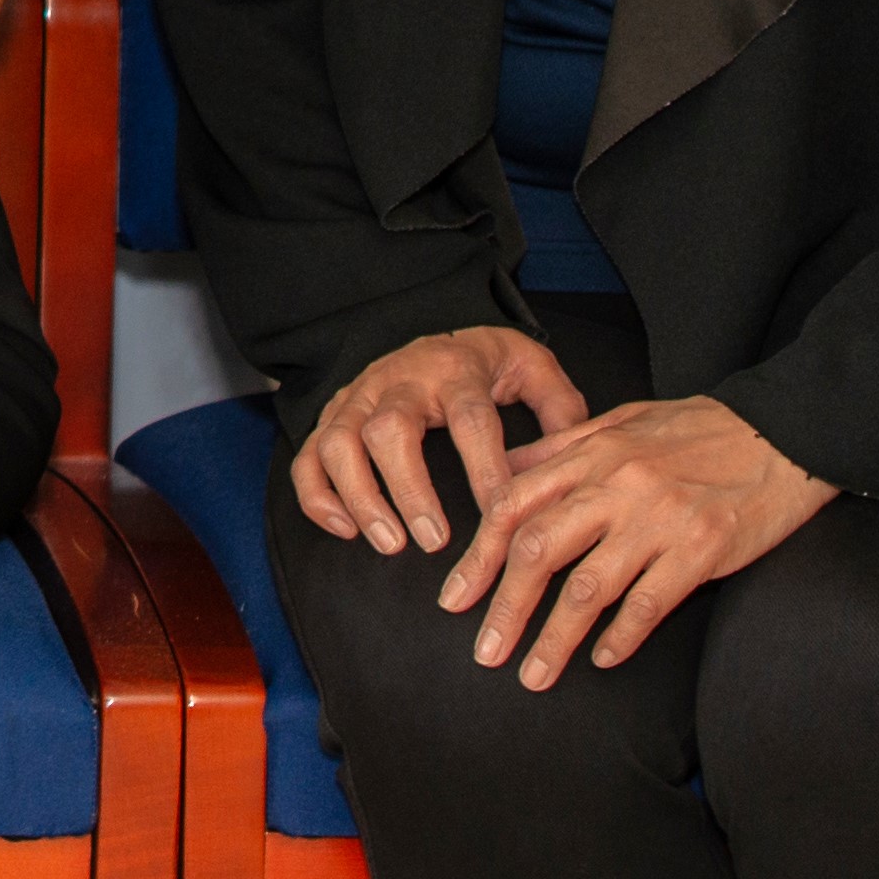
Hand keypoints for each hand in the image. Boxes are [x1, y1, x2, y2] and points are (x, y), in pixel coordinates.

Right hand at [289, 323, 596, 558]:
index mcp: (454, 369)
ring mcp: (357, 398)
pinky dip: (318, 496)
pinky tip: (345, 530)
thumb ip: (559, 407)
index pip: (469, 418)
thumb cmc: (484, 363)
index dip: (483, 468)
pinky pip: (307, 456)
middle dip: (409, 489)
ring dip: (360, 497)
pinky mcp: (332, 417)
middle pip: (389, 429)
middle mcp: (398, 381)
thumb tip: (571, 462)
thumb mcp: (530, 367)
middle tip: (434, 541)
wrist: (431, 335)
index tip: (500, 517)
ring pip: (338, 443)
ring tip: (389, 544)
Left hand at [434, 393, 833, 689]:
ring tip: (532, 674)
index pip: (513, 507)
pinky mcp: (703, 547)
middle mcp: (616, 485)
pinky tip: (603, 659)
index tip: (455, 598)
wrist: (783, 433)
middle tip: (483, 651)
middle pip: (538, 551)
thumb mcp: (621, 421)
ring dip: (554, 638)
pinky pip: (650, 601)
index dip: (478, 556)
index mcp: (591, 453)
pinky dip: (622, 636)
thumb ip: (560, 448)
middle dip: (504, 607)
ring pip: (588, 587)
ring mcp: (659, 518)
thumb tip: (502, 472)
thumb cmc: (699, 430)